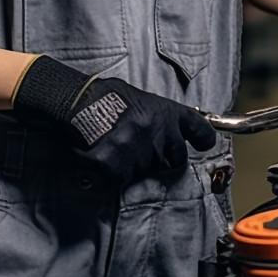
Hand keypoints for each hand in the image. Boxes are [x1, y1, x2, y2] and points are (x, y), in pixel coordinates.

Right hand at [12, 55, 216, 184]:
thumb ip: (158, 118)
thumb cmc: (105, 96)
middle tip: (138, 146)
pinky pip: (122, 180)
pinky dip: (111, 173)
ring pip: (146, 171)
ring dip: (132, 164)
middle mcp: (157, 133)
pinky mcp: (117, 169)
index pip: (198, 129)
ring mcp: (138, 152)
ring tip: (113, 144)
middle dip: (161, 156)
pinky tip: (101, 156)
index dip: (203, 139)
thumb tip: (170, 132)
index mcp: (165, 112)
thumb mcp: (139, 99)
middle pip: (175, 159)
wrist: (74, 101)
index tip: (203, 144)